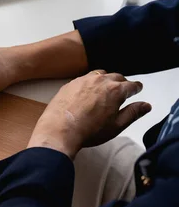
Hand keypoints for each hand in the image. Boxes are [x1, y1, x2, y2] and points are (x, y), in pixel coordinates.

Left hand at [28, 70, 151, 158]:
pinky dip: (90, 83)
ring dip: (105, 81)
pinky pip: (84, 79)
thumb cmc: (88, 131)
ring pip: (100, 75)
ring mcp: (83, 80)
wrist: (60, 131)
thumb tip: (145, 105)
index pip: (132, 85)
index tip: (137, 90)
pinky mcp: (70, 83)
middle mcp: (100, 81)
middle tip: (122, 92)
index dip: (136, 88)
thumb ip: (133, 113)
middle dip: (121, 84)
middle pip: (117, 77)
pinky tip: (87, 92)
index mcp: (115, 90)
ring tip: (105, 91)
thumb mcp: (116, 126)